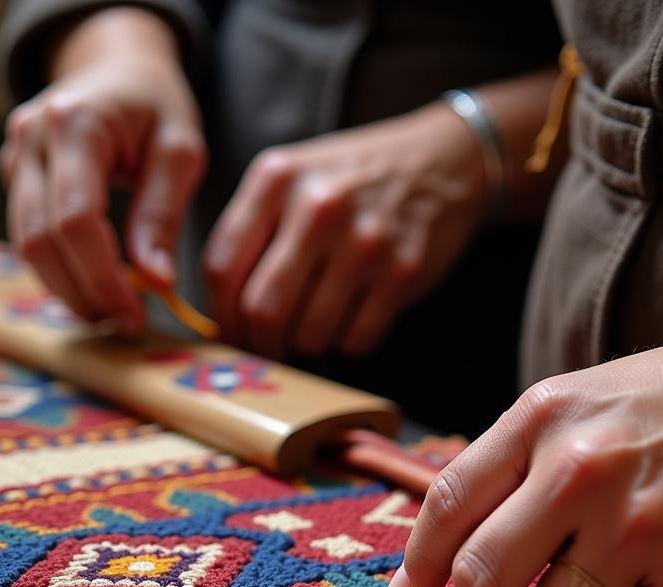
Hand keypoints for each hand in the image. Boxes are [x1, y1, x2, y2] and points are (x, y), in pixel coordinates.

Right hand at [0, 9, 205, 333]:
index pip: (76, 220)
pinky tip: (92, 291)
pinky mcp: (14, 176)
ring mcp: (14, 156)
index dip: (103, 278)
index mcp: (77, 124)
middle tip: (124, 325)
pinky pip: (27, 237)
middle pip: (42, 239)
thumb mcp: (180, 151)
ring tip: (111, 315)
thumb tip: (157, 283)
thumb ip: (164, 216)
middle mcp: (31, 137)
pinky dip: (58, 272)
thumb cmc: (156, 106)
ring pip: (25, 245)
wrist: (115, 67)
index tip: (135, 315)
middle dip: (83, 293)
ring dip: (67, 290)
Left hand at [203, 102, 487, 357]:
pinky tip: (352, 319)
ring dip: (307, 345)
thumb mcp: (292, 178)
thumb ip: (251, 229)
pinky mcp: (402, 272)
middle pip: (262, 310)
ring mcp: (364, 242)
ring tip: (315, 325)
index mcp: (276, 179)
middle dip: (260, 345)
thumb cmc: (354, 178)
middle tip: (268, 351)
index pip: (222, 268)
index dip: (220, 317)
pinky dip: (347, 343)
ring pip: (310, 333)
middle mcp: (318, 207)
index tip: (229, 335)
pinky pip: (356, 339)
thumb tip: (220, 311)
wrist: (442, 160)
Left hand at [389, 337, 662, 586]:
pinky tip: (656, 578)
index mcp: (544, 419)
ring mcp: (645, 528)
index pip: (448, 503)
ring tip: (596, 582)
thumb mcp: (571, 407)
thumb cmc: (659, 413)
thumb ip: (497, 474)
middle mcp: (585, 471)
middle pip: (484, 579)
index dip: (419, 564)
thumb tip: (420, 573)